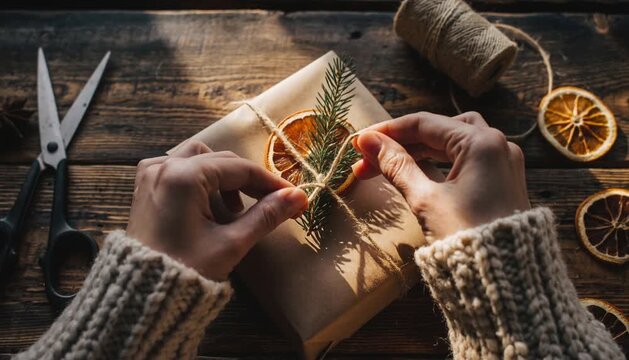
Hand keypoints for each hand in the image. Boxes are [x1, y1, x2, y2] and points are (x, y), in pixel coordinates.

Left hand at [127, 140, 307, 280]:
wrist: (141, 296)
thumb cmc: (186, 271)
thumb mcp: (232, 243)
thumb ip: (266, 215)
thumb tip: (298, 197)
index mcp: (184, 176)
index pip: (240, 169)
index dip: (270, 183)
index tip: (294, 197)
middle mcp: (164, 167)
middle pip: (220, 160)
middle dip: (248, 181)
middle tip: (271, 204)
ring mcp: (150, 175)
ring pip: (199, 159)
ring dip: (222, 178)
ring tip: (235, 209)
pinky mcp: (145, 187)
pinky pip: (178, 169)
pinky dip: (199, 179)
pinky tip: (208, 203)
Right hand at [352, 111, 529, 242]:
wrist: (506, 281)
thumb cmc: (466, 237)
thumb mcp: (425, 199)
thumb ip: (397, 165)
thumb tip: (369, 142)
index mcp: (481, 143)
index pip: (425, 123)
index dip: (388, 131)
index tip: (360, 141)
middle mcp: (497, 145)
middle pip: (439, 130)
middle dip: (401, 143)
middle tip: (368, 160)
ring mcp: (502, 164)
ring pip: (452, 144)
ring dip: (418, 152)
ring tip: (386, 167)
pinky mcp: (501, 182)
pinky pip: (465, 161)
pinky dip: (438, 164)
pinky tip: (414, 173)